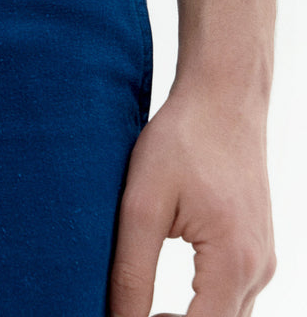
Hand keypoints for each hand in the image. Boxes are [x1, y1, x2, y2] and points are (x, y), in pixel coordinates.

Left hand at [108, 85, 276, 316]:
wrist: (223, 97)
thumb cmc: (182, 139)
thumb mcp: (142, 202)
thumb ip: (131, 270)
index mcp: (233, 262)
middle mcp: (259, 269)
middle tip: (126, 316)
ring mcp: (264, 260)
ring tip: (140, 313)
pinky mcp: (258, 249)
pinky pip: (234, 299)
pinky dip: (203, 309)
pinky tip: (166, 300)